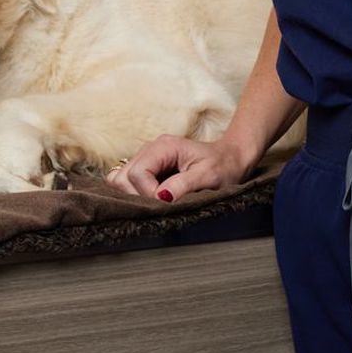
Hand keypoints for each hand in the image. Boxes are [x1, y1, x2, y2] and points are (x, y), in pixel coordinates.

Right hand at [105, 133, 253, 199]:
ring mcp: (147, 157)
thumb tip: (160, 196)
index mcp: (163, 147)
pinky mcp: (148, 167)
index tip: (166, 203)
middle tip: (160, 205)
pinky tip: (151, 199)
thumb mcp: (208, 177)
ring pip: (120, 179)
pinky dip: (133, 192)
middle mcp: (150, 149)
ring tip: (155, 203)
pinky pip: (127, 180)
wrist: (232, 157)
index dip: (147, 193)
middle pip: (123, 176)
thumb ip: (183, 185)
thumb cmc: (223, 165)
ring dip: (133, 195)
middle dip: (137, 196)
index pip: (138, 173)